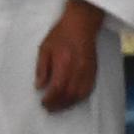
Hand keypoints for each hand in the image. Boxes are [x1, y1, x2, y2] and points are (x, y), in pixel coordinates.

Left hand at [34, 0, 106, 115]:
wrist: (81, 24)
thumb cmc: (61, 34)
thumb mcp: (44, 48)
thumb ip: (42, 68)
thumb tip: (39, 86)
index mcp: (64, 63)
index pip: (58, 88)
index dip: (50, 99)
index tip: (42, 103)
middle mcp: (78, 69)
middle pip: (69, 95)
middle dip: (58, 105)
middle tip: (48, 108)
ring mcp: (88, 71)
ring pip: (79, 95)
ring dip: (68, 104)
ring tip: (58, 106)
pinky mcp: (93, 71)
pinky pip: (88, 90)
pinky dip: (79, 98)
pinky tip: (71, 99)